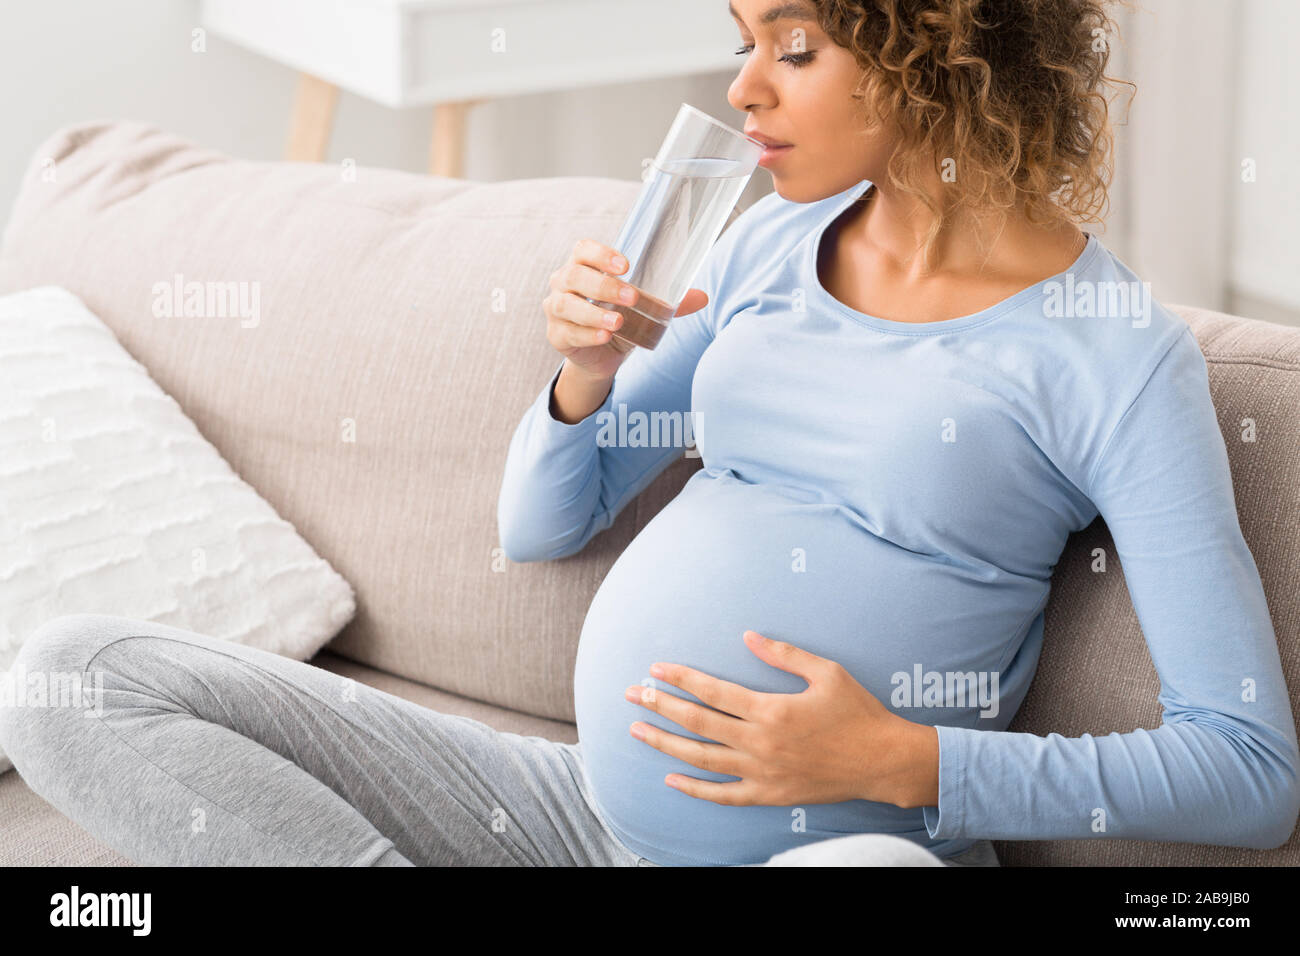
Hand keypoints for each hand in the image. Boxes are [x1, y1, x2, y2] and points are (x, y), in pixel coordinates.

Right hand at [543, 239, 707, 380]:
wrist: (602, 356)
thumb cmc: (620, 319)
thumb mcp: (643, 309)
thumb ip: (668, 302)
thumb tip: (702, 297)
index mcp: (583, 266)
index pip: (584, 249)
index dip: (601, 254)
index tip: (625, 266)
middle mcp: (564, 283)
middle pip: (575, 275)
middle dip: (603, 286)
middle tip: (632, 297)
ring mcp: (556, 309)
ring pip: (567, 305)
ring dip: (594, 313)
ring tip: (619, 322)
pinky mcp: (556, 335)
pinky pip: (568, 332)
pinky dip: (587, 334)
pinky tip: (604, 336)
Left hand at [623, 630, 938, 807]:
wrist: (883, 761)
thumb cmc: (858, 712)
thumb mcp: (826, 672)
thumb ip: (784, 654)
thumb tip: (748, 635)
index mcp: (772, 710)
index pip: (713, 691)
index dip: (681, 678)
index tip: (656, 668)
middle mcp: (761, 743)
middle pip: (698, 723)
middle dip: (661, 706)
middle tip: (633, 694)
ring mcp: (763, 772)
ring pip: (702, 759)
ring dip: (666, 744)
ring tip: (638, 730)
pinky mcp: (770, 794)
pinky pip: (725, 795)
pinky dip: (696, 788)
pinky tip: (672, 778)